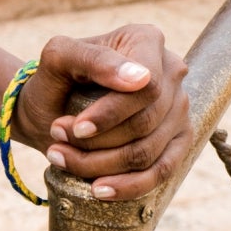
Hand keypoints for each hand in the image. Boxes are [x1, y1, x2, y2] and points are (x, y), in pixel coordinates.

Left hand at [18, 23, 191, 201]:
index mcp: (147, 40)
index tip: (77, 128)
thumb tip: (140, 79)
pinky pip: (162, 173)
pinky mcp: (179, 142)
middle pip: (146, 123)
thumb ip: (94, 58)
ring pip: (148, 152)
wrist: (51, 105)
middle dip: (96, 141)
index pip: (146, 87)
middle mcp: (172, 72)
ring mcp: (180, 109)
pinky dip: (127, 186)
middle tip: (55, 137)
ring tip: (60, 157)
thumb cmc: (56, 77)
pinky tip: (97, 189)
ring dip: (100, 164)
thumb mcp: (59, 57)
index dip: (112, 113)